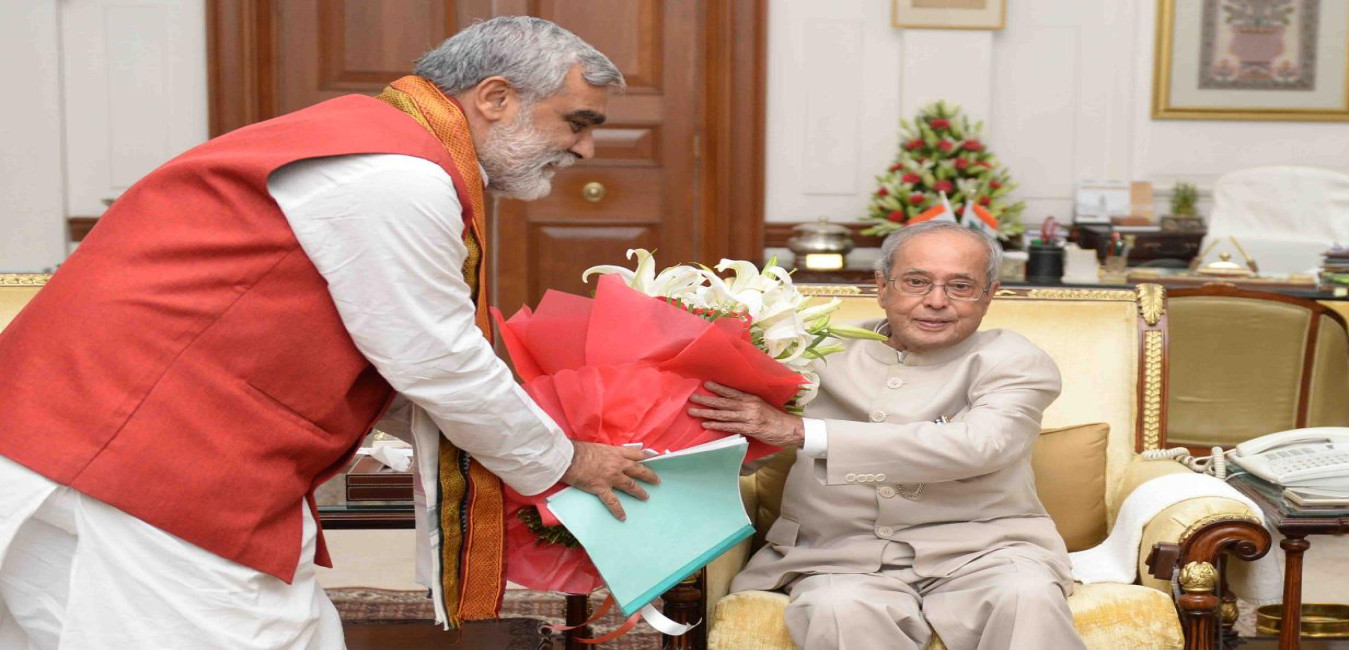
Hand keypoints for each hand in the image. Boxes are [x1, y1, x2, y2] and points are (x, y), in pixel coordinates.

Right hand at [560, 441, 660, 520]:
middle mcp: (617, 465)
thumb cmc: (579, 450)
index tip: (655, 459)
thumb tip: (606, 456)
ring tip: (646, 497)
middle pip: (638, 470)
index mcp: (616, 452)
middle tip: (656, 481)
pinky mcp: (602, 488)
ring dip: (639, 492)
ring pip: (630, 486)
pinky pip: (613, 502)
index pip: (636, 454)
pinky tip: (623, 517)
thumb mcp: (597, 446)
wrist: (568, 458)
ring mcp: (611, 477)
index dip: (647, 457)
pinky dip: (618, 510)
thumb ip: (606, 452)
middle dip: (649, 476)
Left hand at [688, 382, 804, 447]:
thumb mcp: (761, 406)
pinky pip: (729, 426)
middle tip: (692, 398)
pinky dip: (717, 425)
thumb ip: (748, 403)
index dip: (719, 388)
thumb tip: (732, 402)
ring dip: (707, 412)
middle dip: (707, 400)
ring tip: (693, 411)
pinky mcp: (749, 429)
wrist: (788, 429)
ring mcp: (748, 417)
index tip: (706, 384)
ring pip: (724, 414)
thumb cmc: (774, 418)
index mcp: (751, 398)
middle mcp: (749, 406)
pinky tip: (706, 424)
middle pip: (724, 402)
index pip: (732, 391)